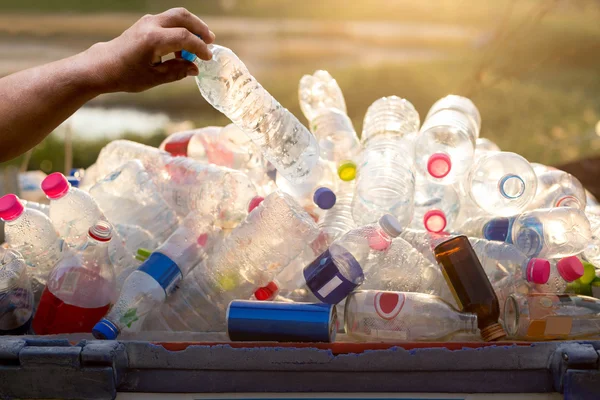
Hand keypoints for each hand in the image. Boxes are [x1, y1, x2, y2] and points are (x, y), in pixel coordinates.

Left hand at [85, 8, 214, 92]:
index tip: (208, 58)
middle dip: (199, 28)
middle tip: (211, 41)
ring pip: (176, 15)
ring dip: (191, 27)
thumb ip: (177, 71)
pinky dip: (181, 29)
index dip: (200, 47)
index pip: (184, 37)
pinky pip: (169, 21)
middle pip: (183, 16)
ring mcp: (147, 22)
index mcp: (153, 40)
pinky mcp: (146, 24)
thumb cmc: (126, 75)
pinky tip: (182, 48)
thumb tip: (195, 68)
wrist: (103, 66)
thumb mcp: (154, 78)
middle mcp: (151, 25)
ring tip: (198, 46)